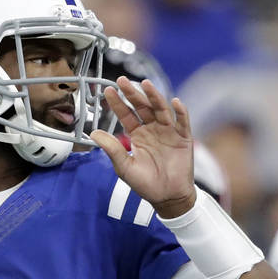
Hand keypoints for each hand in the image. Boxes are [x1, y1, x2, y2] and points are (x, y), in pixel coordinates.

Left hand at [90, 77, 195, 217]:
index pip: (126, 114)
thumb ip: (112, 149)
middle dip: (133, 94)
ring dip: (154, 96)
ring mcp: (168, 131)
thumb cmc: (145, 184)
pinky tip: (175, 102)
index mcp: (137, 134)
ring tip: (146, 85)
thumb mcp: (125, 166)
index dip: (118, 103)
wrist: (167, 197)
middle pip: (142, 107)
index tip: (108, 91)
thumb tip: (94, 133)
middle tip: (123, 81)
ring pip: (161, 109)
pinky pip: (183, 122)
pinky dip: (180, 112)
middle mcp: (152, 129)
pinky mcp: (183, 138)